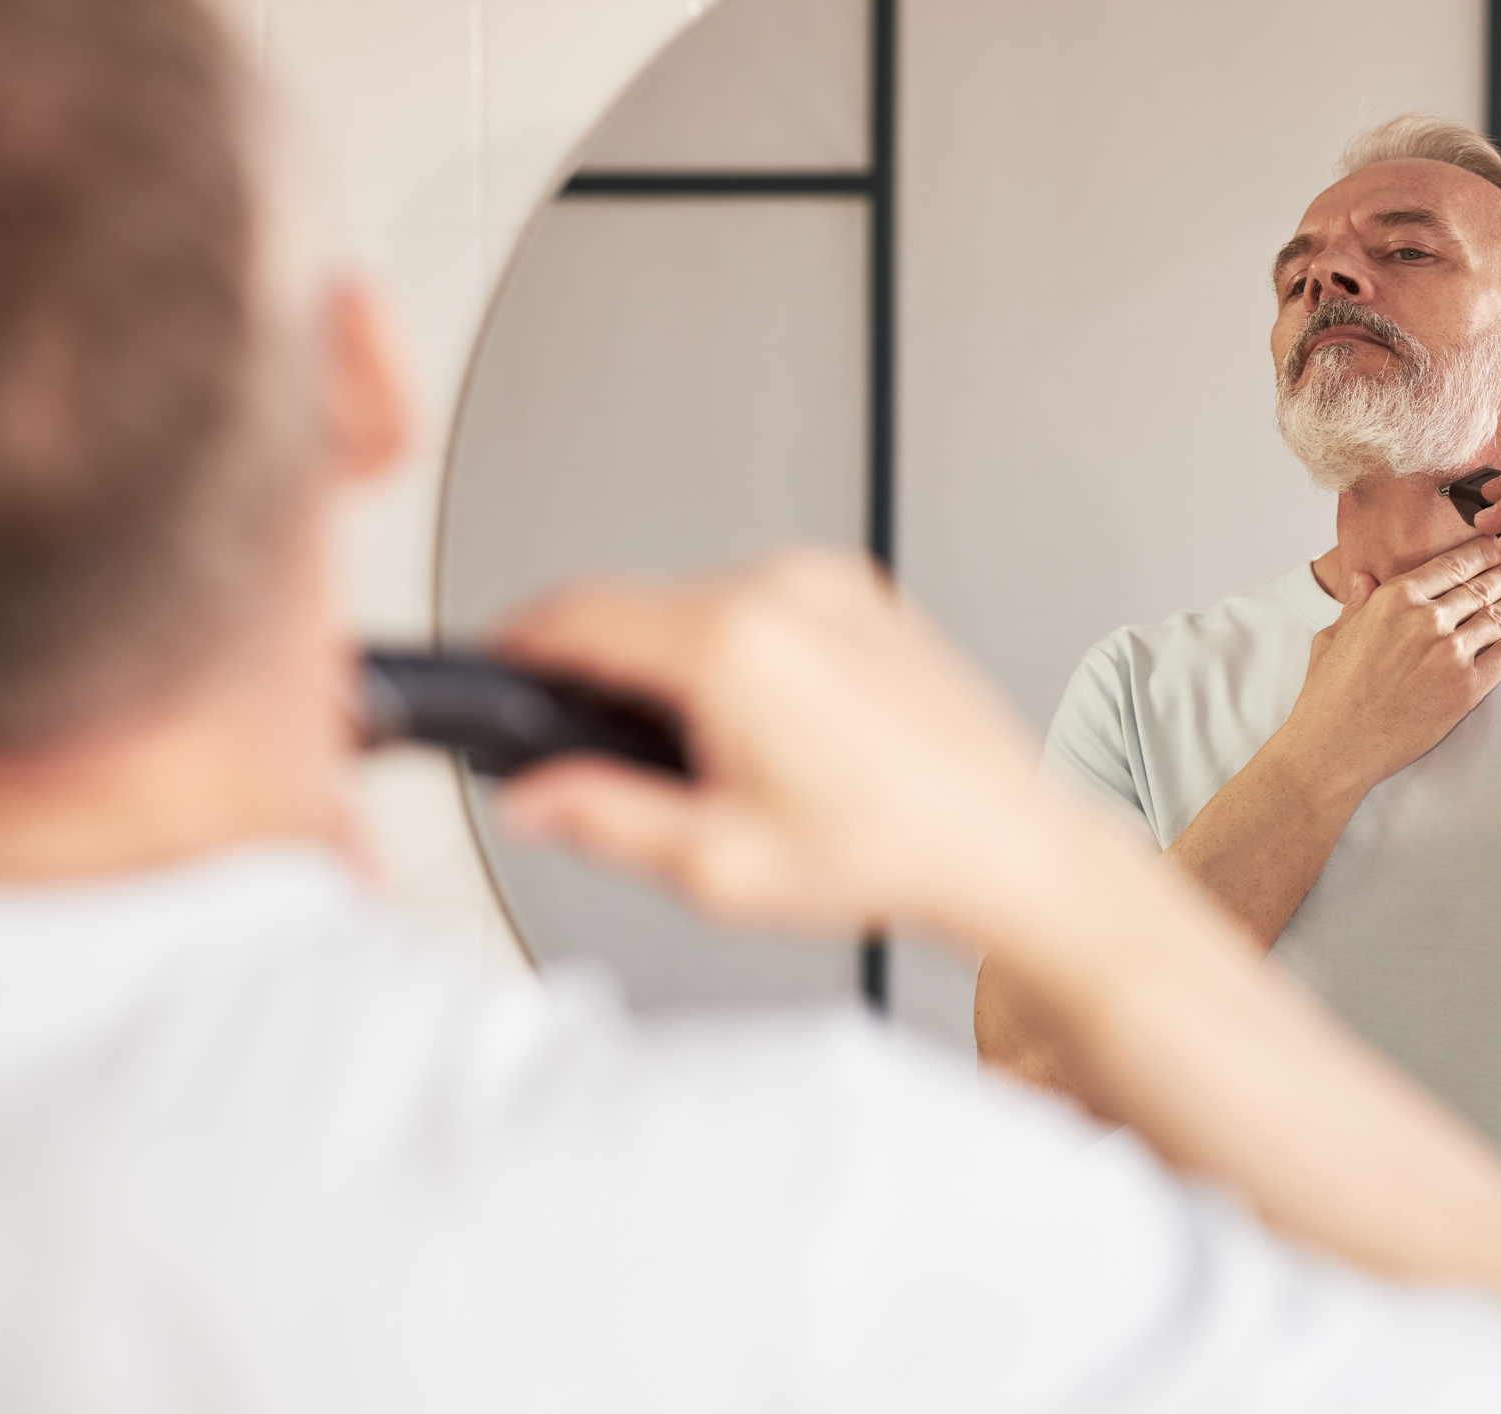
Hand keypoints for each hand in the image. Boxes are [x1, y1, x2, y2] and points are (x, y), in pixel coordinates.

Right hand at [491, 548, 1067, 940]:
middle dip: (609, 681)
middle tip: (632, 767)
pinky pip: (763, 607)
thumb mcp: (719, 865)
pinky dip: (743, 655)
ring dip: (679, 669)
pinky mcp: (863, 595)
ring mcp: (829, 585)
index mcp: (732, 646)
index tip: (496, 672)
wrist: (1004, 842)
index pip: (574, 613)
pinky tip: (782, 734)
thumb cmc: (894, 851)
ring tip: (731, 763)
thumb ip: (603, 820)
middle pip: (636, 610)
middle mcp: (783, 592)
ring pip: (698, 608)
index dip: (515, 647)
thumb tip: (532, 798)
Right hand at [1282, 538, 1500, 797]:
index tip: (1497, 545)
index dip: (1481, 552)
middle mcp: (1427, 619)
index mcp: (1394, 599)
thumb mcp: (1333, 636)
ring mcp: (1450, 654)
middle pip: (1481, 586)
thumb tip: (1363, 578)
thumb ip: (1356, 604)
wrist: (1334, 746)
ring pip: (1498, 618)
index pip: (1451, 564)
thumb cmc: (1327, 694)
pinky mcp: (1466, 689)